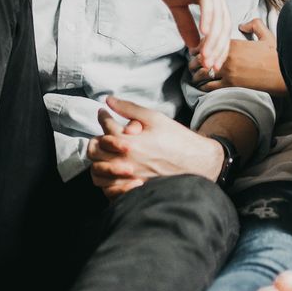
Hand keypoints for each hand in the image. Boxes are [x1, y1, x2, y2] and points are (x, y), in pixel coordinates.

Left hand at [87, 96, 224, 197]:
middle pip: (94, 151)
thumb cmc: (177, 139)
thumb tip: (108, 100)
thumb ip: (129, 108)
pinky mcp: (133, 190)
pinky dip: (107, 177)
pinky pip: (108, 188)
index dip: (103, 116)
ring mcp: (127, 179)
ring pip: (98, 172)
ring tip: (106, 150)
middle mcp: (125, 163)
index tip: (103, 112)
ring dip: (99, 159)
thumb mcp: (155, 118)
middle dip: (96, 139)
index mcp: (129, 143)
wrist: (197, 163)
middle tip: (102, 133)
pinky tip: (113, 167)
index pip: (104, 128)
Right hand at [141, 0, 230, 72]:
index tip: (210, 67)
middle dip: (218, 49)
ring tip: (207, 56)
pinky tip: (204, 32)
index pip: (220, 29)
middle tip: (210, 68)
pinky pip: (207, 1)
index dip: (217, 49)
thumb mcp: (175, 3)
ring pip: (218, 17)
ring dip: (213, 39)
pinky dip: (208, 17)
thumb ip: (185, 23)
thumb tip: (192, 44)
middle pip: (223, 26)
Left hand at [189, 18, 285, 93]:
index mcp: (233, 42)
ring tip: (194, 77)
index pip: (206, 41)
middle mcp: (227, 56)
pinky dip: (204, 87)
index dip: (199, 46)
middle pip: (200, 57)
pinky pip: (211, 86)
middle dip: (194, 61)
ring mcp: (228, 71)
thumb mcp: (266, 34)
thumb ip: (254, 24)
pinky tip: (202, 87)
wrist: (283, 73)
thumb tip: (242, 24)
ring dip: (196, 75)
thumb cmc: (277, 54)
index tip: (196, 50)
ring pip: (203, 73)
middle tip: (191, 64)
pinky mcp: (231, 84)